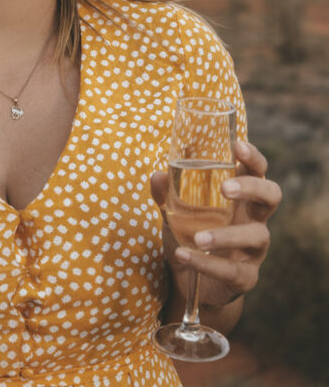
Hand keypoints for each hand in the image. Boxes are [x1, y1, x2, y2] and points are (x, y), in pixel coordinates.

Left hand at [151, 140, 281, 308]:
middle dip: (252, 187)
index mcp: (240, 199)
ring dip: (226, 235)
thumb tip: (158, 175)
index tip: (237, 145)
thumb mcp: (174, 212)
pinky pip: (233, 270)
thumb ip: (166, 194)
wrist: (191, 284)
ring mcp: (253, 249)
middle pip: (271, 195)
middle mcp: (253, 220)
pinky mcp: (245, 276)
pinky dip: (207, 263)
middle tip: (224, 188)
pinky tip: (184, 256)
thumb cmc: (189, 236)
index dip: (253, 158)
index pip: (257, 172)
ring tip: (198, 238)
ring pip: (256, 236)